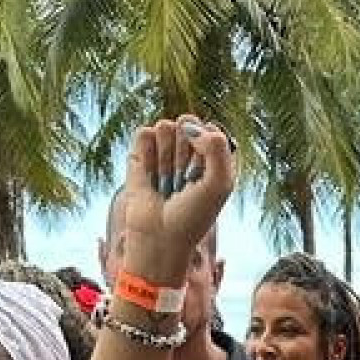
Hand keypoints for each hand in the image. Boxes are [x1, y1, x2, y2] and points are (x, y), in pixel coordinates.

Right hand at [118, 117, 236, 287]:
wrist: (160, 238)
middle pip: (186, 121)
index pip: (210, 127)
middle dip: (186, 152)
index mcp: (212, 154)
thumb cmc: (194, 216)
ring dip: (166, 159)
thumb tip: (187, 126)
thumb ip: (217, 146)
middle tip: (184, 181)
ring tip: (167, 183)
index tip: (203, 178)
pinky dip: (146, 156)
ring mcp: (163, 149)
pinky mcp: (139, 154)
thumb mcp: (220, 184)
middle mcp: (188, 148)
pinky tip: (150, 176)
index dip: (206, 150)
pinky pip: (144, 133)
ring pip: (164, 126)